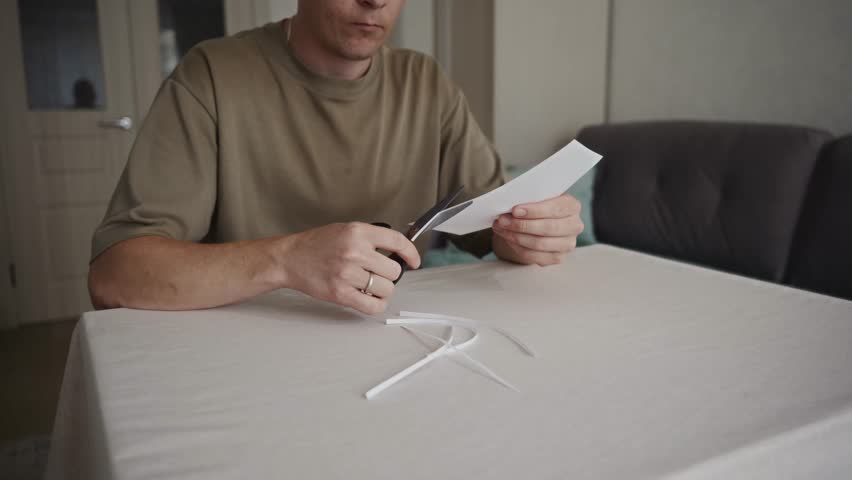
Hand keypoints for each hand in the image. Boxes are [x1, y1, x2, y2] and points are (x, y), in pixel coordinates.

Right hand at [279, 222, 420, 314]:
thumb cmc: (317, 244)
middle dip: (389, 274)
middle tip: (377, 273)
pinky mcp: (340, 293)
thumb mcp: (346, 229)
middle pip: (394, 270)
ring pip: (386, 289)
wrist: (290, 258)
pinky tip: (371, 299)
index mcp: (358, 232)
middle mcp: (354, 252)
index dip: (411, 253)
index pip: (397, 242)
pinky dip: (377, 305)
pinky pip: (372, 306)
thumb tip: (398, 250)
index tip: (414, 261)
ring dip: (382, 290)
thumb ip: (370, 238)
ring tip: (370, 286)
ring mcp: (347, 274)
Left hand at [491, 194, 583, 265]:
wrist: (540, 220)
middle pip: (548, 228)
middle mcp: (575, 225)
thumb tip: (507, 206)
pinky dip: (517, 247)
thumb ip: (527, 198)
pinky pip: (534, 256)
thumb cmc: (537, 205)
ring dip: (516, 236)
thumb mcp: (535, 197)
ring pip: (539, 243)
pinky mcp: (557, 258)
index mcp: (572, 206)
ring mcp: (568, 244)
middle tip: (502, 220)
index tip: (514, 210)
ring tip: (501, 228)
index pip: (556, 209)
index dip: (534, 210)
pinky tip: (508, 238)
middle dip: (521, 225)